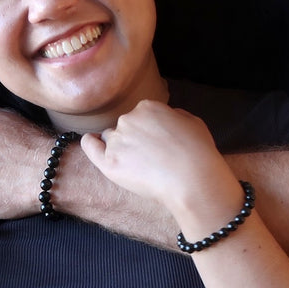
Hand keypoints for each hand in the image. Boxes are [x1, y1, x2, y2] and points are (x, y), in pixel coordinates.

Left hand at [80, 100, 239, 221]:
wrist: (192, 180)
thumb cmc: (198, 152)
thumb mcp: (192, 121)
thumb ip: (173, 115)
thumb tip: (165, 118)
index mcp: (147, 107)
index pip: (140, 116)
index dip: (149, 130)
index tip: (157, 143)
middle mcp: (128, 119)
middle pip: (124, 127)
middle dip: (134, 139)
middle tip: (151, 157)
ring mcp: (117, 141)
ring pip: (111, 140)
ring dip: (121, 148)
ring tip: (139, 166)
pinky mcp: (109, 162)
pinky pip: (91, 146)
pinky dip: (90, 144)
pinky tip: (92, 143)